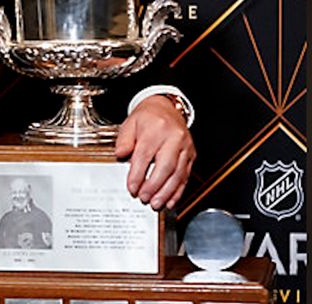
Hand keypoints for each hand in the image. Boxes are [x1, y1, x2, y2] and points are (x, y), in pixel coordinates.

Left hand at [114, 95, 195, 210]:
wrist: (166, 107)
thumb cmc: (147, 117)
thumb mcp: (130, 123)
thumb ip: (124, 140)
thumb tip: (120, 155)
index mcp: (156, 128)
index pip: (145, 155)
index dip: (138, 174)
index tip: (132, 187)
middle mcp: (174, 138)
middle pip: (165, 166)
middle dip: (154, 186)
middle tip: (144, 198)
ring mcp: (185, 147)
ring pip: (178, 174)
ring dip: (166, 192)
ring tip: (156, 204)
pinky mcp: (191, 155)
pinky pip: (186, 176)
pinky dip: (178, 191)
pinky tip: (170, 200)